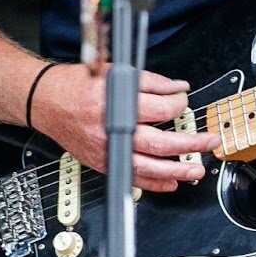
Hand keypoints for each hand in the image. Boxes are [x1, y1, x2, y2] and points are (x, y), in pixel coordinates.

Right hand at [31, 63, 218, 193]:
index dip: (178, 105)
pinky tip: (171, 183)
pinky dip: (153, 184)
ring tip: (196, 170)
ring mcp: (107, 152)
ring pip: (148, 168)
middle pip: (160, 143)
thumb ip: (151, 81)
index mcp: (116, 105)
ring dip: (176, 171)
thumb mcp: (115, 73)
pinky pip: (132, 178)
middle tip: (209, 141)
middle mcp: (112, 132)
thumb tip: (178, 87)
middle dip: (189, 144)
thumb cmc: (77, 86)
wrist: (46, 102)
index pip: (160, 110)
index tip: (184, 101)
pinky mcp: (102, 163)